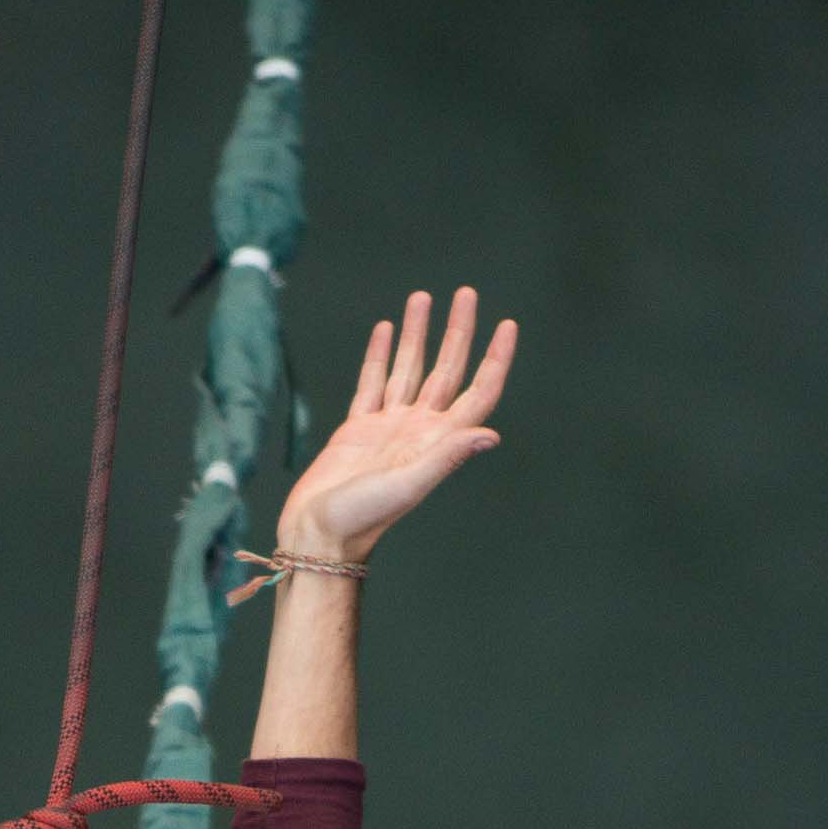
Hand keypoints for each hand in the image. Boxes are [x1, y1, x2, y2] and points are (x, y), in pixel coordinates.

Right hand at [271, 286, 516, 562]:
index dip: (495, 359)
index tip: (507, 325)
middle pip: (447, 370)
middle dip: (458, 331)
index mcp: (437, 441)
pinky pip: (373, 382)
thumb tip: (490, 434)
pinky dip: (380, 355)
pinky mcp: (358, 429)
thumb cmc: (362, 518)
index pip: (478, 392)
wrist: (320, 535)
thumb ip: (447, 457)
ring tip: (423, 297)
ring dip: (418, 334)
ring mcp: (389, 427)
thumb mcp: (409, 485)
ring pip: (409, 368)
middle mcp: (419, 430)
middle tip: (467, 293)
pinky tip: (386, 330)